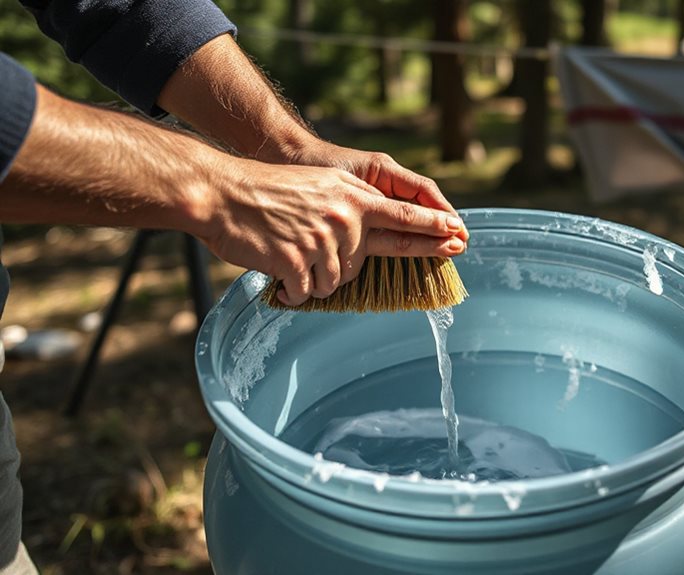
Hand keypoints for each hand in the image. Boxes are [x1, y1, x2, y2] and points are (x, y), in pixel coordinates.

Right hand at [202, 156, 465, 305]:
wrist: (222, 193)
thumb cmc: (265, 193)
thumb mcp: (320, 187)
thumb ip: (349, 208)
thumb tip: (367, 237)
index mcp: (353, 196)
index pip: (404, 215)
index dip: (433, 228)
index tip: (459, 234)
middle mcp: (346, 216)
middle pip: (366, 260)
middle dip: (358, 264)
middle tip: (388, 253)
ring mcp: (324, 239)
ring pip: (334, 282)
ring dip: (312, 278)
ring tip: (286, 254)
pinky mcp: (299, 261)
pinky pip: (307, 291)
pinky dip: (291, 290)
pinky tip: (278, 275)